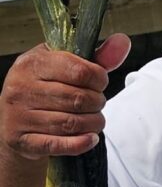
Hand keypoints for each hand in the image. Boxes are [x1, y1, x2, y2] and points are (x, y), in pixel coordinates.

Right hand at [0, 35, 130, 158]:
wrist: (13, 118)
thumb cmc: (44, 85)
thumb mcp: (63, 64)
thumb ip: (96, 56)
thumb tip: (123, 41)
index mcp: (32, 63)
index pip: (79, 71)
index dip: (99, 79)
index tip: (100, 83)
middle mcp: (22, 88)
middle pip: (78, 99)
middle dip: (97, 103)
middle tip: (97, 103)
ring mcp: (19, 116)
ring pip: (71, 123)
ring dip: (93, 123)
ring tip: (95, 120)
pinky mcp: (22, 140)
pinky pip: (57, 144)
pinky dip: (80, 144)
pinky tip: (90, 139)